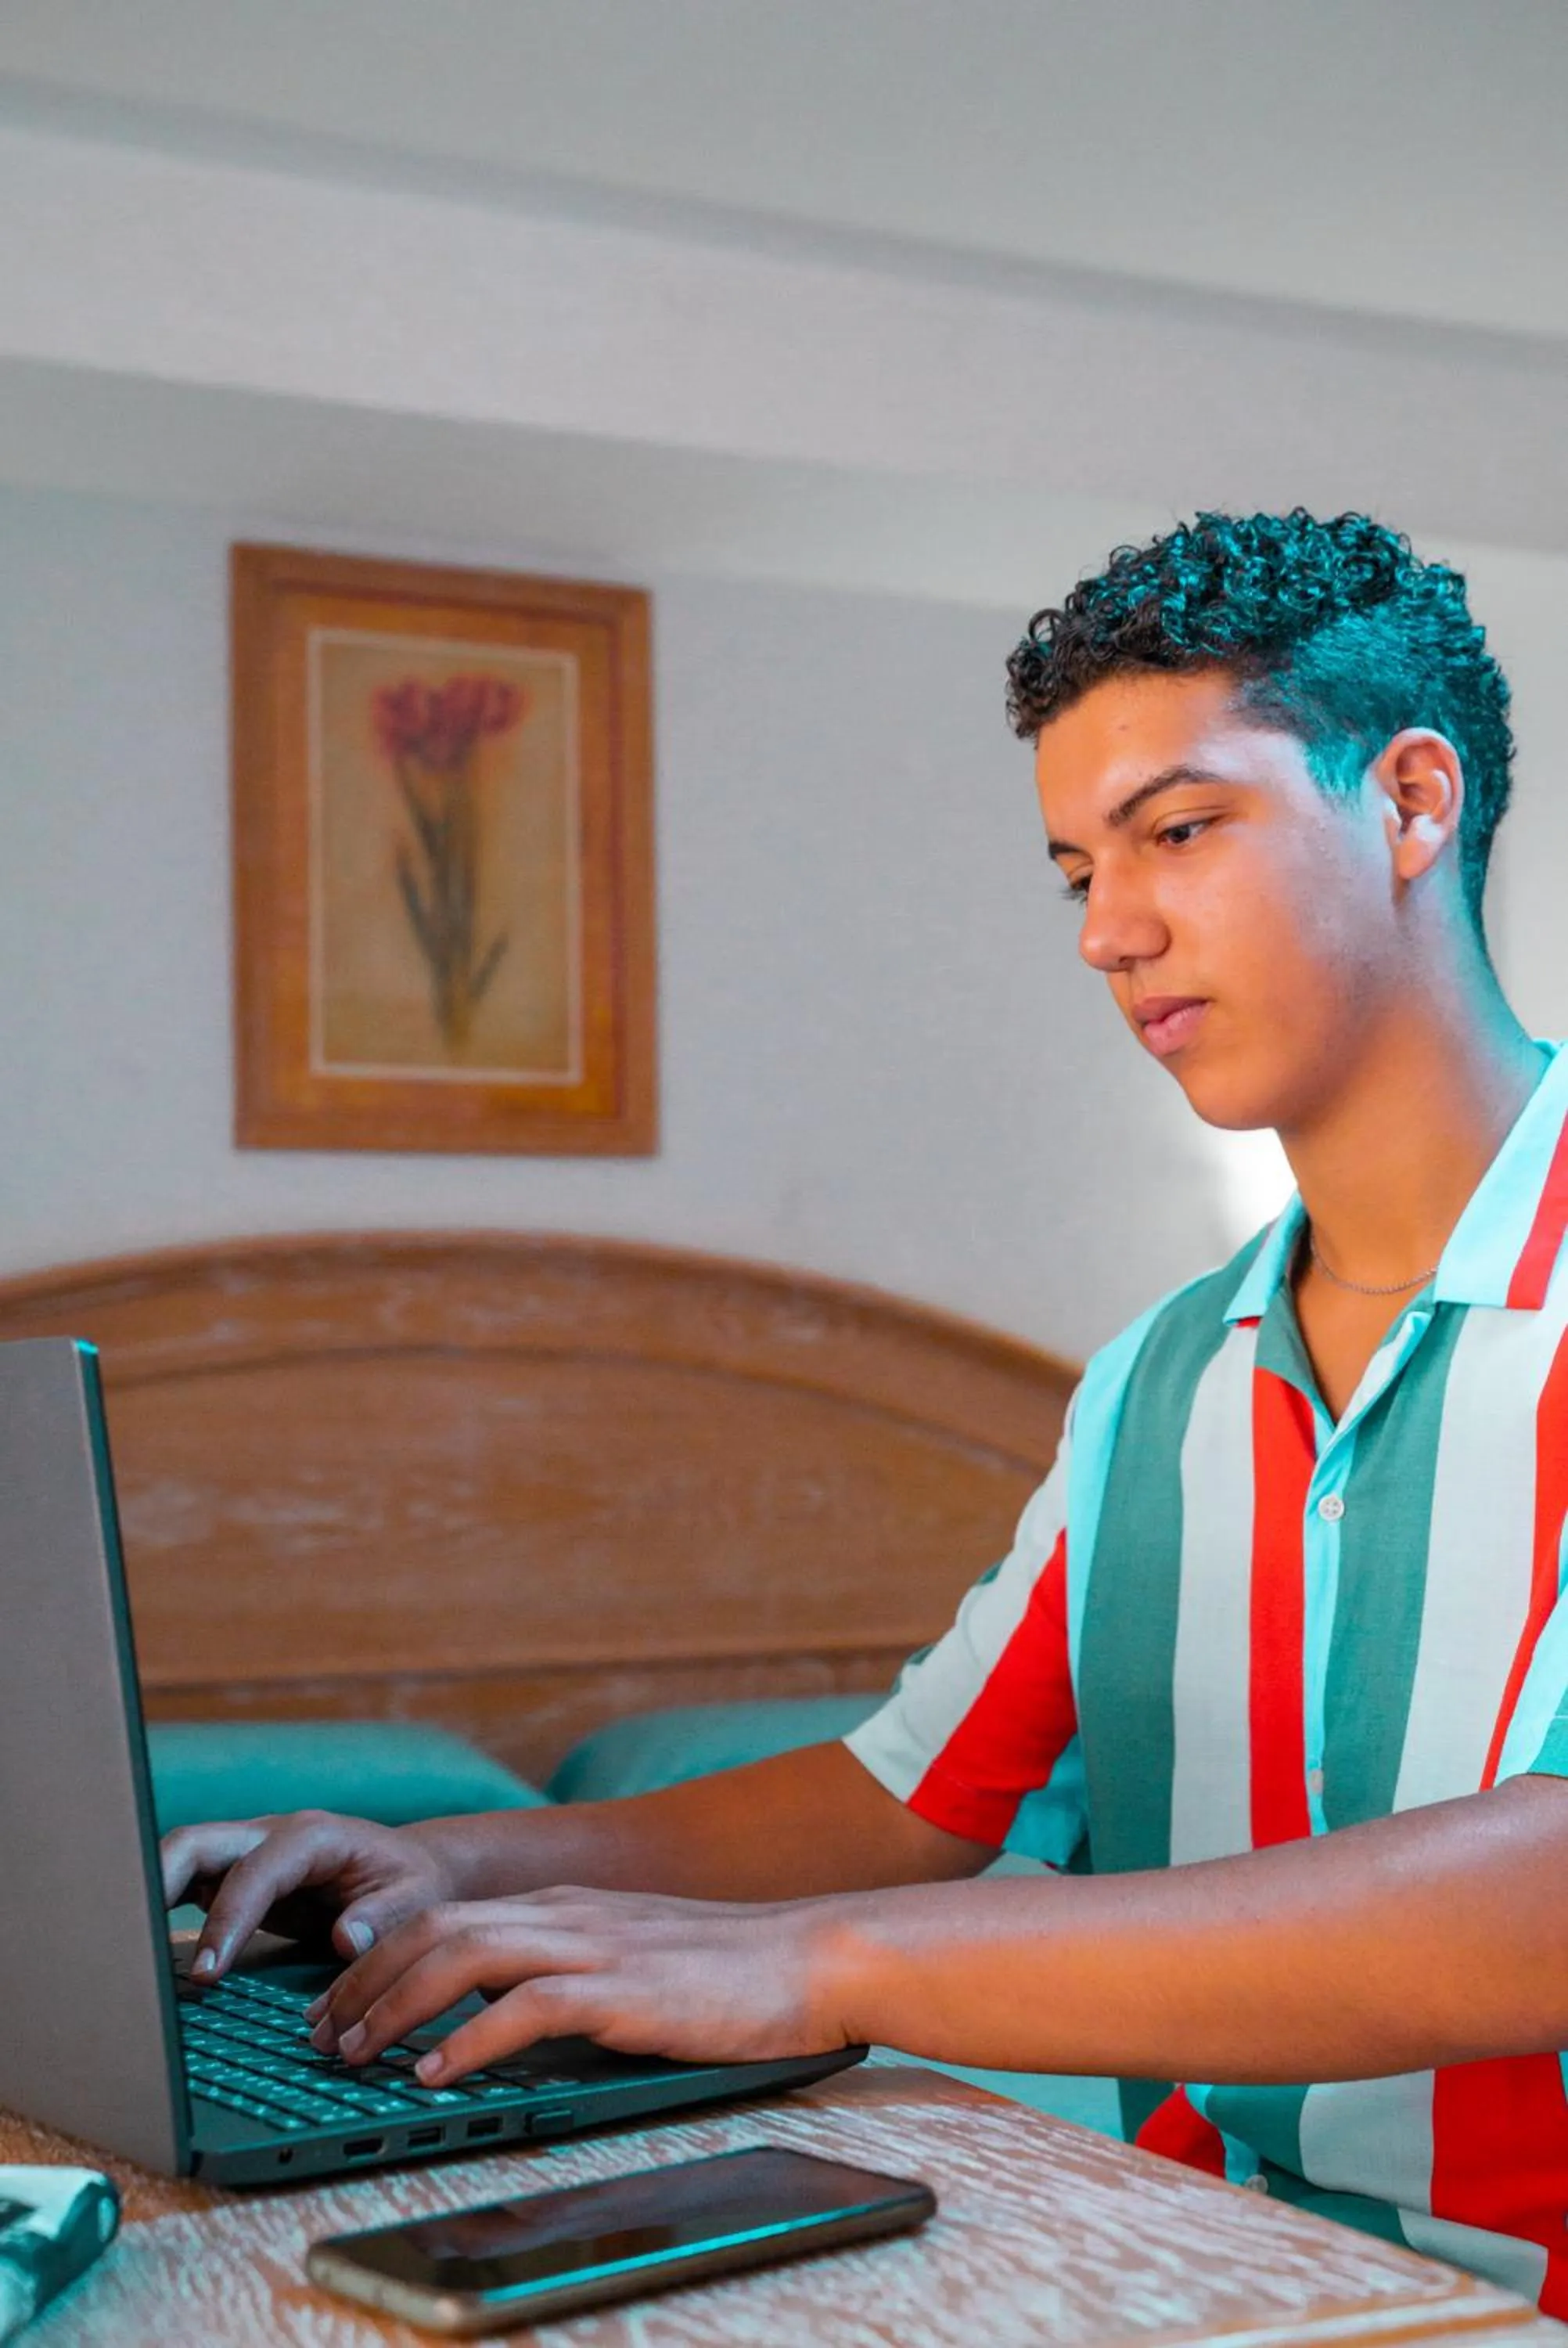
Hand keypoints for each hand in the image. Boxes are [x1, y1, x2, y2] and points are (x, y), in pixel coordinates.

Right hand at [160, 1810, 461, 1980]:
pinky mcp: (235, 1876)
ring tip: (122, 1949)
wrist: (413, 1870)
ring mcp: (248, 1852)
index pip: (255, 1869)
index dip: (227, 1918)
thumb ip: (385, 1917)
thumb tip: (344, 1938)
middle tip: (134, 1951)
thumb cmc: (414, 1884)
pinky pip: (188, 1886)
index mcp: (313, 1836)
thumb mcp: (417, 1900)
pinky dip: (158, 1908)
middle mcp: (271, 1835)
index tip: (206, 1971)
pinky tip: (140, 1947)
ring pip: (181, 1858)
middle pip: (197, 1843)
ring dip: (147, 1895)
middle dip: (158, 1885)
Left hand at [305, 1885, 857, 2081]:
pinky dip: (470, 2038)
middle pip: (435, 1925)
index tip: (339, 2004)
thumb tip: (507, 2013)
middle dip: (365, 1978)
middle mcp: (569, 1912)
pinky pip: (526, 2005)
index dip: (380, 1958)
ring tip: (356, 2053)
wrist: (816, 1955)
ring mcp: (596, 1944)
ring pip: (464, 1953)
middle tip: (322, 2033)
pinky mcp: (625, 1988)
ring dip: (397, 2004)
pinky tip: (437, 2073)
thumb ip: (573, 1970)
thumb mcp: (633, 1956)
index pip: (446, 1914)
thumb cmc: (733, 1971)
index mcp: (568, 1905)